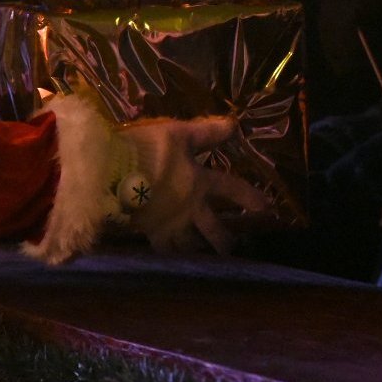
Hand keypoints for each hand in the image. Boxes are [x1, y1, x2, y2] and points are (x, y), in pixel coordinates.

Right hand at [119, 114, 269, 254]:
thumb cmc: (148, 150)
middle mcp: (190, 208)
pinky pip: (164, 249)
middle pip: (214, 229)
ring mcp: (170, 224)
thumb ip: (207, 132)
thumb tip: (235, 124)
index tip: (268, 208)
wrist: (113, 173)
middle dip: (225, 240)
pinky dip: (171, 254)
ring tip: (203, 256)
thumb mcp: (179, 134)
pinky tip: (172, 256)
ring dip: (200, 250)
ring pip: (191, 245)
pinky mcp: (149, 233)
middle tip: (232, 248)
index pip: (232, 189)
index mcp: (200, 182)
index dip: (251, 197)